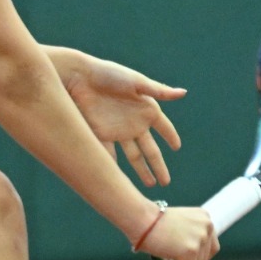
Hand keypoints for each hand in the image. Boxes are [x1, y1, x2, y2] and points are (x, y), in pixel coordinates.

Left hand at [61, 53, 185, 187]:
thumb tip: (183, 93)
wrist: (77, 77)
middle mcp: (134, 122)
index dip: (170, 136)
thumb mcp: (136, 82)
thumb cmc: (108, 74)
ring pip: (133, 156)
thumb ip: (158, 91)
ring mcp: (117, 130)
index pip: (163, 127)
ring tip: (149, 185)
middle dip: (158, 166)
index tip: (177, 147)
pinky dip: (113, 166)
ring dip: (141, 171)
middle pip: (150, 149)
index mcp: (145, 108)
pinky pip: (109, 154)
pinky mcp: (101, 134)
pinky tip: (118, 179)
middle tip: (165, 182)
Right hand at [134, 206, 217, 259]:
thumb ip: (189, 234)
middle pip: (205, 258)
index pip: (211, 245)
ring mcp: (200, 239)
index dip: (200, 256)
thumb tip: (193, 254)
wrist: (143, 218)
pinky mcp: (191, 252)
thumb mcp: (179, 222)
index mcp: (205, 218)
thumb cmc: (153, 220)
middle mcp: (207, 227)